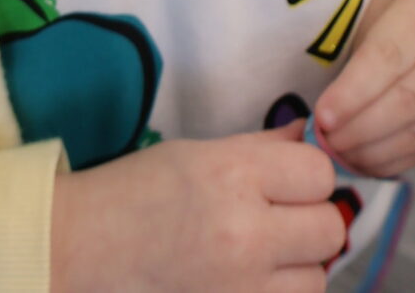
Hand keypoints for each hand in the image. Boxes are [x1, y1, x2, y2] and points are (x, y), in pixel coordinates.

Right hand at [50, 119, 346, 292]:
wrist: (84, 248)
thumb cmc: (137, 190)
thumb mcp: (199, 152)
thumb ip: (261, 148)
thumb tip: (309, 136)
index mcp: (235, 175)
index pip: (319, 173)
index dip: (308, 175)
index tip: (288, 181)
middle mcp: (246, 234)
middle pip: (329, 228)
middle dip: (312, 221)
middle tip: (281, 220)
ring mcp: (243, 288)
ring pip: (318, 279)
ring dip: (300, 267)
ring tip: (264, 256)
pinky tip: (253, 280)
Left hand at [314, 0, 414, 177]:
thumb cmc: (404, 5)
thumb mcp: (378, 5)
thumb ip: (356, 50)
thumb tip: (325, 111)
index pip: (389, 56)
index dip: (353, 92)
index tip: (322, 116)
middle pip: (410, 99)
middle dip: (362, 127)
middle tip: (327, 141)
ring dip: (377, 150)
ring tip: (342, 153)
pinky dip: (397, 159)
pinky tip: (368, 160)